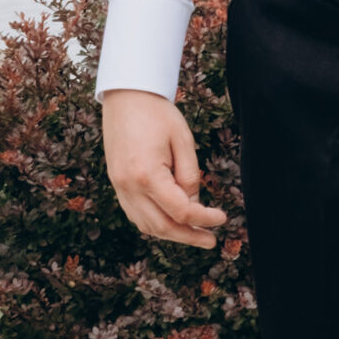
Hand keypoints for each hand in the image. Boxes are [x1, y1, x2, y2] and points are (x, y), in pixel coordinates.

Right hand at [102, 89, 227, 247]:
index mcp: (147, 175)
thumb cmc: (158, 114)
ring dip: (171, 234)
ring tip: (195, 234)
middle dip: (189, 236)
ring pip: (146, 225)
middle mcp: (128, 186)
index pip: (180, 211)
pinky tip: (172, 221)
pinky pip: (136, 214)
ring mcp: (119, 187)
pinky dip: (155, 223)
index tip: (222, 218)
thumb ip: (190, 176)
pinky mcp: (116, 183)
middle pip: (162, 226)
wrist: (126, 97)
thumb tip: (193, 205)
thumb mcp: (183, 142)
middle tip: (211, 241)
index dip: (204, 219)